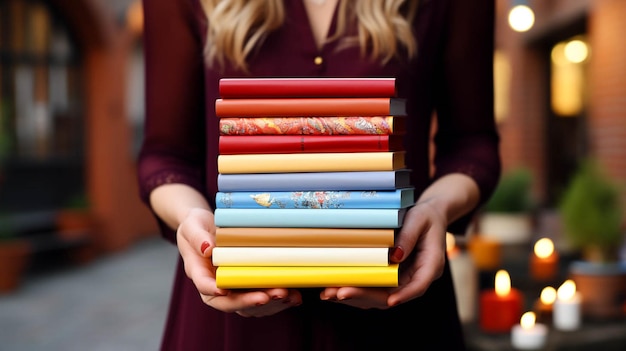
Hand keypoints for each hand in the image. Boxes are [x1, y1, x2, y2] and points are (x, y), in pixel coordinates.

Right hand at [176, 208, 301, 316]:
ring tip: (287, 295)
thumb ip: (198, 237)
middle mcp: (216, 287)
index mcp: (199, 273)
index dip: (212, 289)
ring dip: (269, 304)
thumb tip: (207, 248)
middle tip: (268, 295)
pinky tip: (294, 296)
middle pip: (230, 302)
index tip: (223, 290)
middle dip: (250, 301)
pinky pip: (262, 301)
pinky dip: (278, 302)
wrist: (206, 229)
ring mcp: (233, 290)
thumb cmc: (197, 227)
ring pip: (249, 307)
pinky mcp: (248, 288)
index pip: (204, 285)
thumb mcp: (192, 226)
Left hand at [319, 199, 446, 308]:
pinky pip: (374, 289)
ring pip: (379, 297)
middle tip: (340, 293)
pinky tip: (334, 289)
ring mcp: (402, 280)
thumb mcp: (420, 218)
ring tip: (329, 294)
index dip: (404, 295)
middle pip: (392, 296)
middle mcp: (416, 278)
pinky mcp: (391, 278)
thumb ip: (409, 236)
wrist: (429, 216)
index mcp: (431, 265)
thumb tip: (394, 256)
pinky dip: (355, 290)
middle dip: (365, 296)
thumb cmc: (426, 216)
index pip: (419, 286)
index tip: (390, 301)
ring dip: (355, 297)